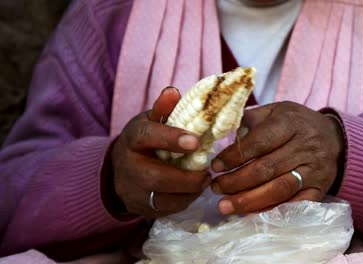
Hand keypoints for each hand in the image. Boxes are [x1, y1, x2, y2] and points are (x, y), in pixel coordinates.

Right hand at [110, 87, 210, 217]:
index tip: (195, 141)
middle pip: (155, 176)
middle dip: (186, 176)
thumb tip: (173, 92)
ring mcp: (134, 191)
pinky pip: (168, 209)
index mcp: (132, 139)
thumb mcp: (149, 122)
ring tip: (205, 179)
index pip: (147, 137)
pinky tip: (195, 189)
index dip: (171, 138)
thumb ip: (163, 109)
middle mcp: (129, 167)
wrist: (120, 172)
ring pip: (163, 198)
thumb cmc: (144, 142)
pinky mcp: (143, 208)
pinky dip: (186, 200)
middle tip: (207, 169)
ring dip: (190, 190)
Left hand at [210, 101, 344, 214]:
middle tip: (215, 188)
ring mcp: (314, 170)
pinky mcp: (319, 189)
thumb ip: (249, 119)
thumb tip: (223, 134)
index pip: (259, 142)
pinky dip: (271, 210)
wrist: (333, 137)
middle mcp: (304, 146)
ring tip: (225, 205)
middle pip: (266, 168)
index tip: (215, 166)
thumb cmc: (295, 123)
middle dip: (236, 181)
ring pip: (279, 189)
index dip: (235, 156)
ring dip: (249, 200)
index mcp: (290, 123)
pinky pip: (293, 204)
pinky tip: (250, 213)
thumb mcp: (274, 110)